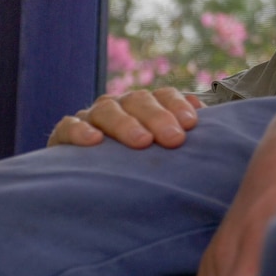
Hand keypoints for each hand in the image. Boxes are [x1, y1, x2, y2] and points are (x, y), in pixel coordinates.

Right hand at [47, 87, 203, 148]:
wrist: (88, 179)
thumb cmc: (138, 162)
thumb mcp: (163, 147)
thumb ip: (183, 132)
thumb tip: (212, 123)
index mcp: (146, 105)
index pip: (164, 95)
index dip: (178, 106)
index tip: (192, 124)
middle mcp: (120, 106)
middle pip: (139, 100)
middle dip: (158, 117)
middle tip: (174, 139)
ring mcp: (91, 118)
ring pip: (107, 109)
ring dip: (126, 124)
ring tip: (141, 141)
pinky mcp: (63, 136)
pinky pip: (68, 126)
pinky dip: (80, 131)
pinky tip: (93, 142)